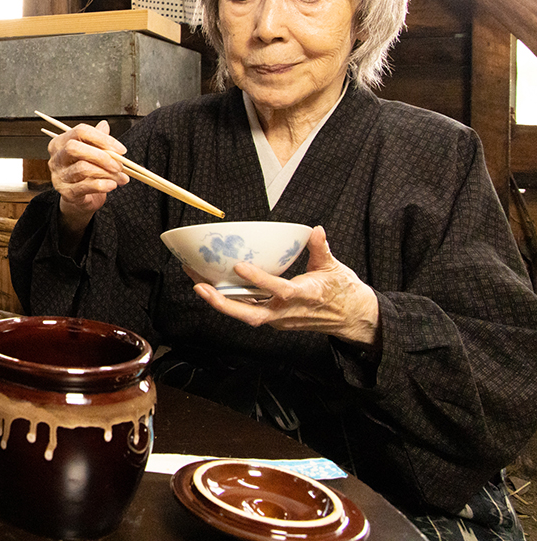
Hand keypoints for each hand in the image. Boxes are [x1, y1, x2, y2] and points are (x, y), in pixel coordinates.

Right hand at [47, 120, 129, 240]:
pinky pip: (85, 186)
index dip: (102, 138)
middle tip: (119, 164)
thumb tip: (104, 125)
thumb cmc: (87, 173)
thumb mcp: (93, 153)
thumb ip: (98, 139)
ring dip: (106, 172)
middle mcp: (56, 158)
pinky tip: (112, 185)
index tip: (120, 149)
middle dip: (101, 155)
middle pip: (74, 147)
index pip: (80, 131)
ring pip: (82, 168)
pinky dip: (102, 185)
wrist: (82, 198)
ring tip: (120, 176)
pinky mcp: (65, 192)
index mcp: (61, 143)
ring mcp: (58, 176)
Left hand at [192, 226, 380, 346]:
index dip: (259, 279)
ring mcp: (280, 318)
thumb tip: (315, 230)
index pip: (279, 290)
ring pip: (245, 315)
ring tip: (197, 282)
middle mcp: (288, 312)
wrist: (352, 318)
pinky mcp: (274, 319)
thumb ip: (321, 249)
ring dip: (220, 301)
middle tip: (200, 286)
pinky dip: (230, 301)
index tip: (239, 266)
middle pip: (251, 314)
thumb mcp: (335, 267)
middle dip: (224, 303)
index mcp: (306, 296)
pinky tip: (212, 286)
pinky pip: (249, 311)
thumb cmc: (343, 291)